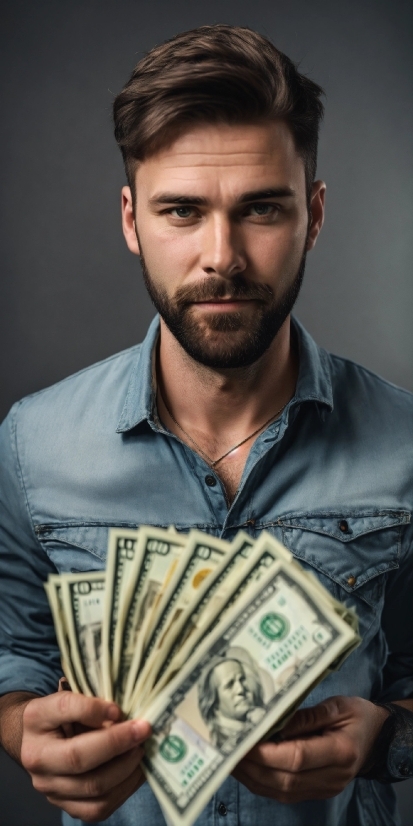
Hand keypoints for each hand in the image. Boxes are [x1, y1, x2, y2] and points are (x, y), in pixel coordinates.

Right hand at [21, 692, 150, 821]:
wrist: (44, 741)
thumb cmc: (63, 714)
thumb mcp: (71, 696)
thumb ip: (90, 702)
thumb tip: (119, 716)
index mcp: (36, 720)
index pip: (64, 708)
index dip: (93, 708)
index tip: (118, 708)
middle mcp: (37, 759)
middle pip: (78, 758)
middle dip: (117, 743)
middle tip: (143, 730)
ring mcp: (50, 788)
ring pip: (93, 787)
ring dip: (125, 768)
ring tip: (140, 750)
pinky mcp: (67, 807)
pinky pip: (99, 808)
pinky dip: (124, 789)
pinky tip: (136, 771)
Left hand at [233, 695, 388, 802]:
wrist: (377, 738)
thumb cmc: (358, 716)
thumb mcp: (338, 706)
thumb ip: (307, 715)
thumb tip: (274, 722)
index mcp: (342, 751)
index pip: (299, 757)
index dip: (268, 752)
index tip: (244, 739)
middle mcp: (333, 777)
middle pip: (285, 778)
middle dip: (252, 765)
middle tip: (227, 748)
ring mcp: (324, 788)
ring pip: (281, 791)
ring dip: (251, 777)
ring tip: (229, 758)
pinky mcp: (315, 792)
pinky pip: (283, 793)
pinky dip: (260, 782)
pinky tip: (244, 768)